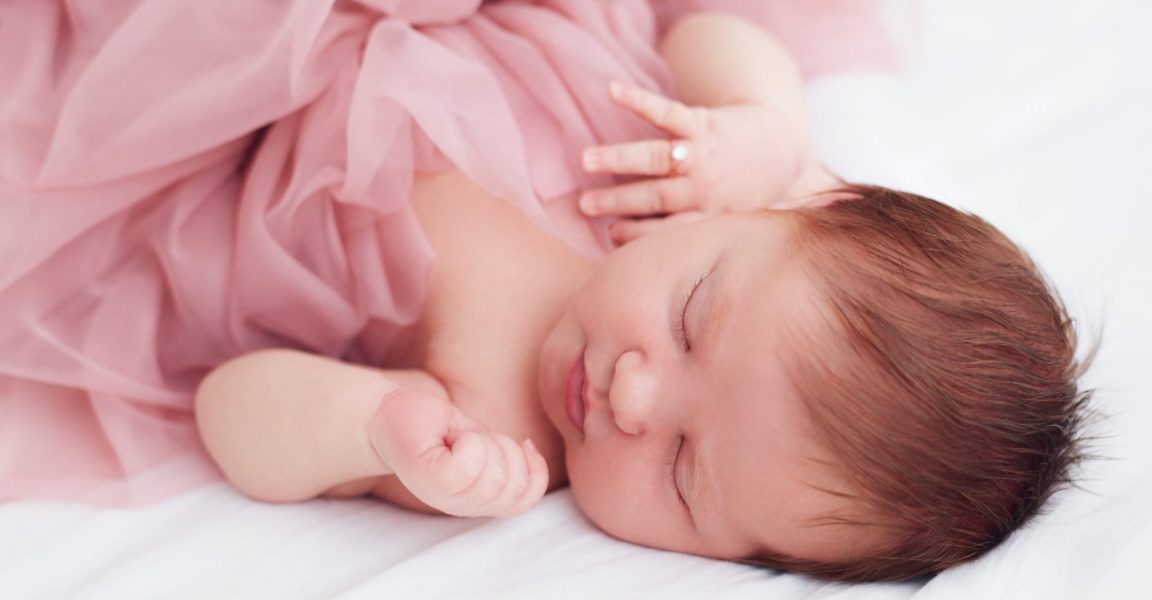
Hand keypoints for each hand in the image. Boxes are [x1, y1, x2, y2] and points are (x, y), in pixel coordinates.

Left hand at [367, 389, 548, 517]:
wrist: (390, 414)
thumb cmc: (440, 428)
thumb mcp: (486, 447)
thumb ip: (511, 463)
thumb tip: (533, 452)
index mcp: (479, 501)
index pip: (527, 499)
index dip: (533, 468)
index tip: (518, 443)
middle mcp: (460, 505)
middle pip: (514, 484)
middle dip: (505, 449)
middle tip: (474, 439)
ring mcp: (442, 494)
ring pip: (494, 474)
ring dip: (484, 442)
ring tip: (460, 438)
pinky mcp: (427, 476)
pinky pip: (469, 463)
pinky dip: (466, 439)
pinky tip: (451, 436)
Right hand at [579, 82, 805, 243]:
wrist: (782, 144)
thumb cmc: (756, 196)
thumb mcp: (744, 233)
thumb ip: (722, 254)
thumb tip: (707, 302)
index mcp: (710, 217)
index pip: (670, 229)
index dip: (640, 235)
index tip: (611, 235)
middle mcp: (703, 187)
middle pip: (655, 196)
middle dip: (618, 201)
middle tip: (583, 204)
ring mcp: (702, 154)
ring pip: (656, 158)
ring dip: (620, 158)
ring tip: (587, 159)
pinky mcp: (702, 122)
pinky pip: (667, 112)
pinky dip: (639, 101)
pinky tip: (613, 91)